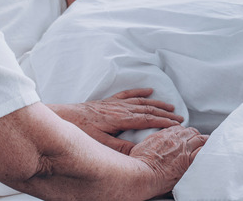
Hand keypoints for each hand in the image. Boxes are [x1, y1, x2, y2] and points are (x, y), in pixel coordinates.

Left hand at [48, 88, 183, 153]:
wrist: (62, 117)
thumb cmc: (79, 130)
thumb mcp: (100, 143)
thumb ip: (119, 147)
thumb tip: (138, 152)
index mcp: (120, 118)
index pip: (147, 119)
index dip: (163, 122)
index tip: (176, 125)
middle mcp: (120, 108)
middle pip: (148, 109)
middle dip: (165, 113)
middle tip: (180, 117)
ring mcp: (114, 103)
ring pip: (141, 101)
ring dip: (157, 103)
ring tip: (170, 106)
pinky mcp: (108, 102)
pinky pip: (127, 94)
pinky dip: (139, 92)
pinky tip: (148, 91)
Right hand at [130, 125, 207, 190]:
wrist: (142, 174)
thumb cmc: (138, 164)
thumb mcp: (140, 147)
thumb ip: (149, 142)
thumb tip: (150, 143)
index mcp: (164, 135)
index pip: (178, 128)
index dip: (182, 132)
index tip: (183, 136)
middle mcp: (175, 139)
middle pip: (191, 131)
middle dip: (194, 135)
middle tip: (196, 139)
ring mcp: (183, 149)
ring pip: (200, 139)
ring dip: (203, 141)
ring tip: (207, 143)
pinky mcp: (188, 161)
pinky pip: (203, 151)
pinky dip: (207, 150)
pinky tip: (210, 151)